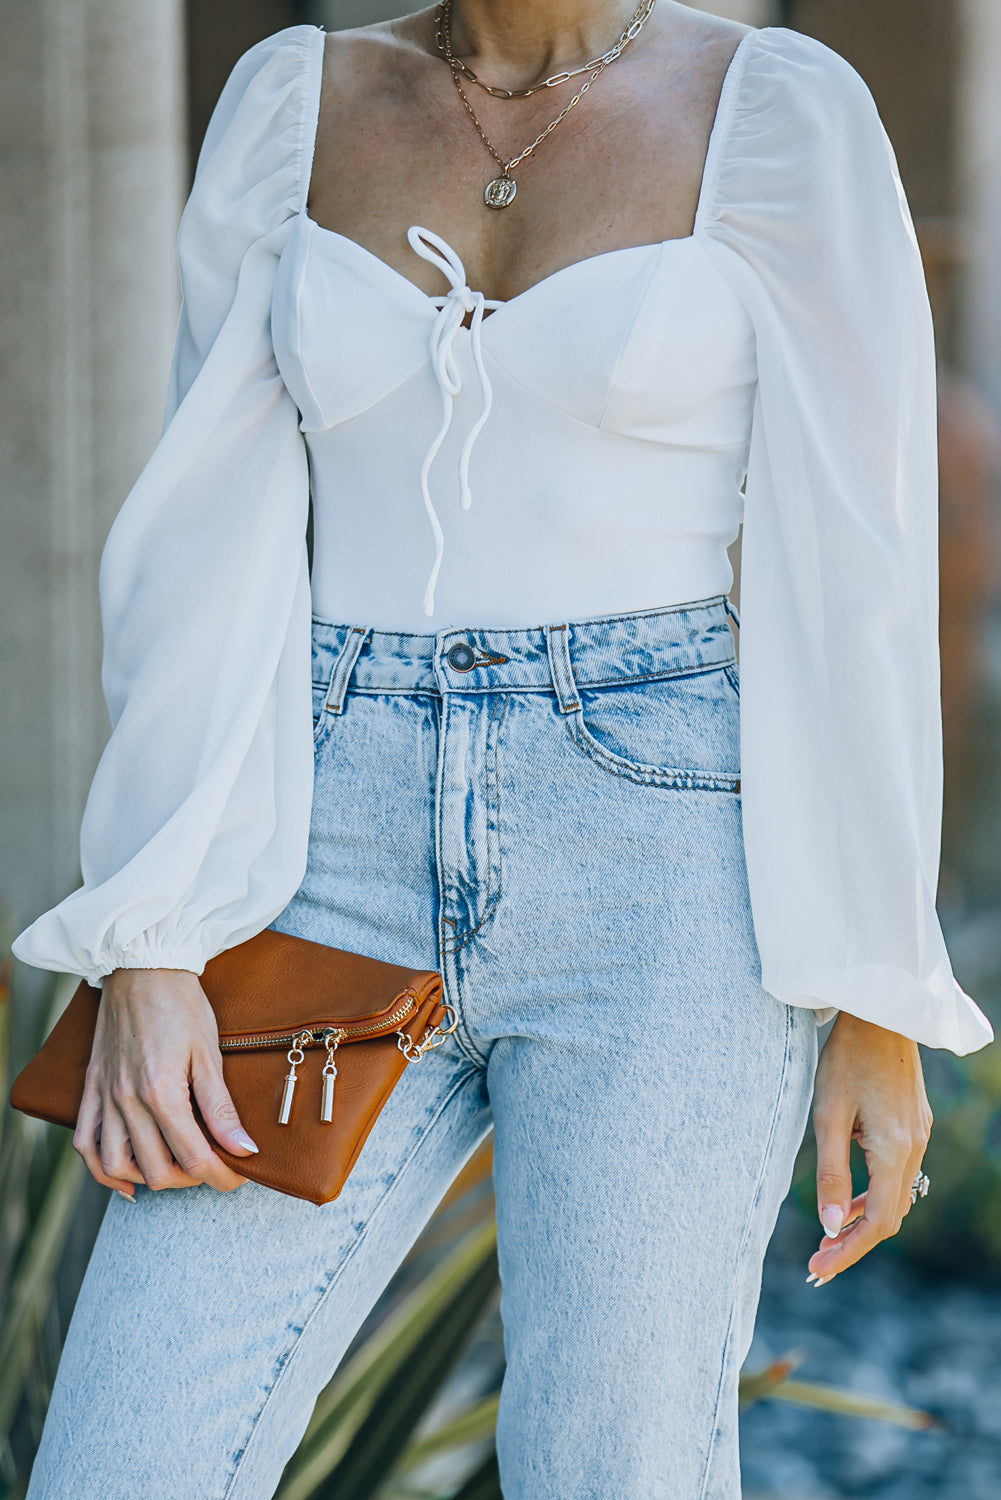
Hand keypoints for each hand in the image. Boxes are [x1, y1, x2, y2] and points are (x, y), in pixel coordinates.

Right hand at [73, 968, 258, 1198]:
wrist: (143, 967)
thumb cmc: (181, 1004)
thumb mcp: (209, 1053)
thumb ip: (222, 1108)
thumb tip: (244, 1149)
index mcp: (162, 1091)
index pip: (194, 1157)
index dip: (221, 1175)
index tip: (239, 1175)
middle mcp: (127, 1100)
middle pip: (157, 1169)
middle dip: (191, 1179)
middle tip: (214, 1166)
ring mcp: (104, 1096)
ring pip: (117, 1165)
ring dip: (149, 1178)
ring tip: (177, 1172)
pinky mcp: (91, 1089)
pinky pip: (85, 1144)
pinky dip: (102, 1170)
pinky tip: (126, 1178)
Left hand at [808, 1013, 932, 1285]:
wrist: (878, 1014)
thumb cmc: (846, 1058)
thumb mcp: (828, 1114)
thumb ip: (831, 1172)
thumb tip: (830, 1225)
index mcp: (896, 1149)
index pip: (877, 1221)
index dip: (849, 1251)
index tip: (819, 1270)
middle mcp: (915, 1148)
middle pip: (890, 1216)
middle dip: (855, 1243)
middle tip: (819, 1262)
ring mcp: (918, 1135)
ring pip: (896, 1197)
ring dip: (864, 1220)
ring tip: (829, 1237)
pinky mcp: (914, 1124)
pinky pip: (897, 1175)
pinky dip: (874, 1195)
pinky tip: (849, 1199)